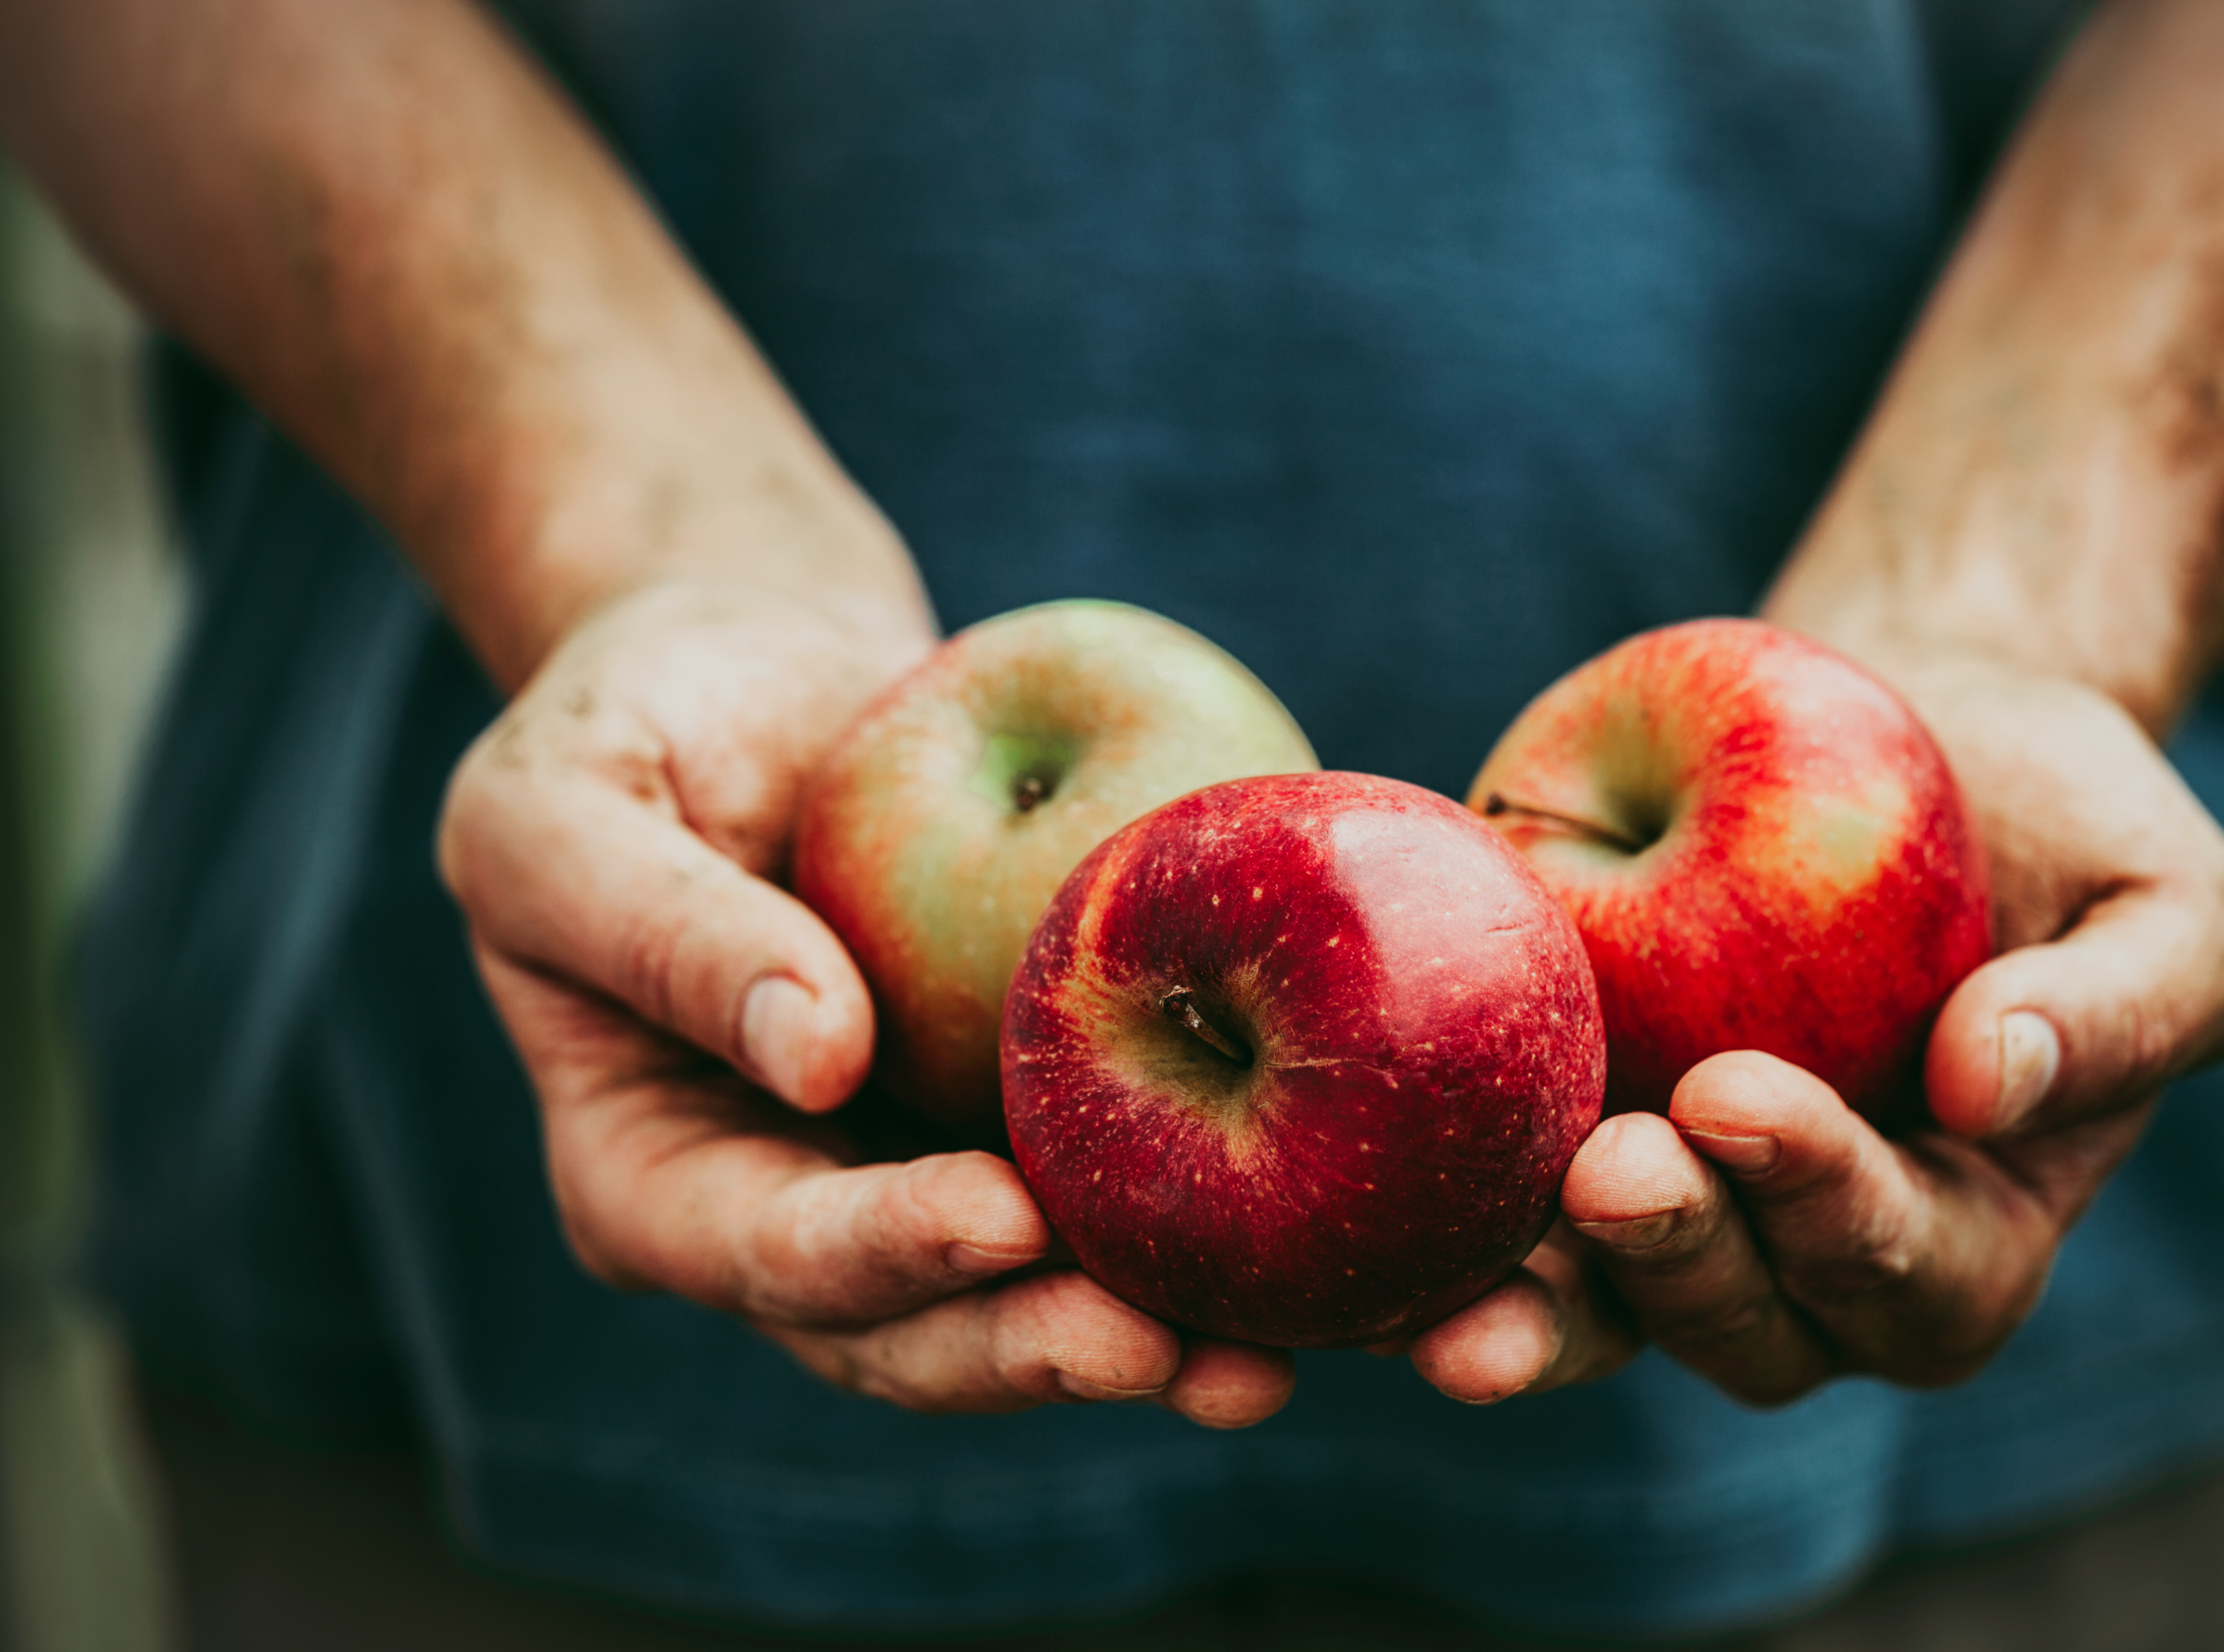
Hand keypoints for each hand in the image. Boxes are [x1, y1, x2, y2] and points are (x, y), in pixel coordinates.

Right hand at [437, 579, 1295, 1425]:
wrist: (756, 671)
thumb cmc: (627, 726)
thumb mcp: (564, 808)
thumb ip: (662, 932)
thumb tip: (816, 1056)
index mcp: (653, 1177)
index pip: (767, 1249)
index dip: (882, 1251)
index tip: (999, 1220)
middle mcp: (789, 1210)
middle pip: (910, 1327)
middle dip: (1035, 1347)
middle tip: (1168, 1351)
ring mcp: (909, 1177)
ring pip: (1024, 1299)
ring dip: (1142, 1339)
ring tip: (1262, 1365)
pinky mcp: (1016, 1120)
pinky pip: (1105, 1192)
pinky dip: (1198, 1233)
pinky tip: (1305, 1247)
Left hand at [1403, 650, 2223, 1404]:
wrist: (1902, 726)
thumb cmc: (2064, 825)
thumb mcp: (2173, 901)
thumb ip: (2132, 1007)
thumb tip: (1991, 1083)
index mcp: (1968, 1229)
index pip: (1908, 1274)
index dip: (1828, 1208)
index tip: (1742, 1098)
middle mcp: (1812, 1252)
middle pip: (1750, 1327)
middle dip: (1679, 1262)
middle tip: (1611, 1166)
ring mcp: (1680, 1203)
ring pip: (1610, 1313)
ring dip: (1544, 1304)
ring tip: (1471, 1277)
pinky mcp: (1563, 1128)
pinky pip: (1499, 1219)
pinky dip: (1440, 1234)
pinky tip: (1378, 1229)